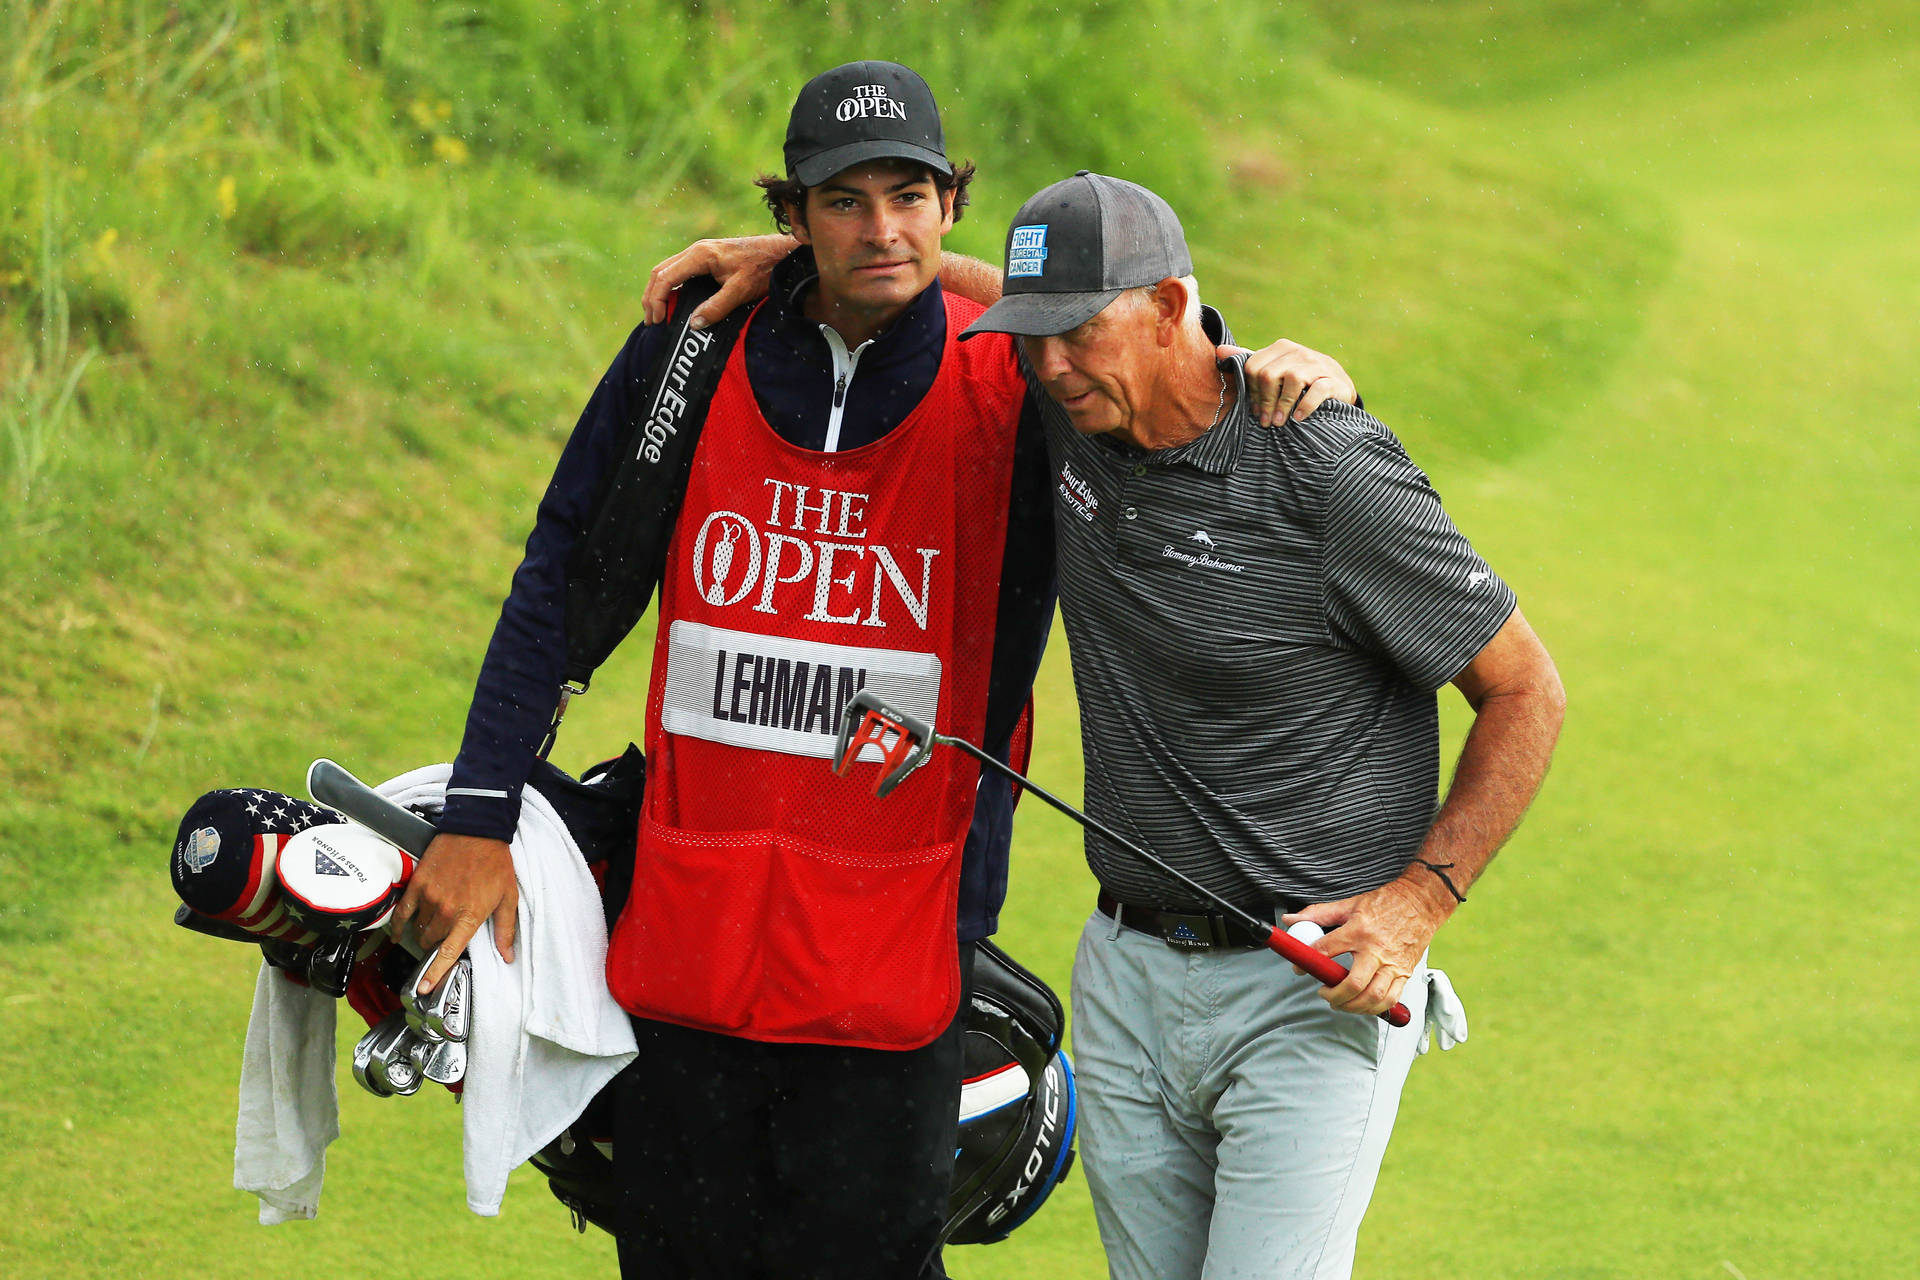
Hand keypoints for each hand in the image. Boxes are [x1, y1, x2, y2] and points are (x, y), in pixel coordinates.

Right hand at [390, 833, 516, 992]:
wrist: (478, 830)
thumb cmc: (496, 864)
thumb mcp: (508, 897)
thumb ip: (505, 930)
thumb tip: (508, 957)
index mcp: (470, 917)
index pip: (449, 952)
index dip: (435, 973)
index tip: (423, 989)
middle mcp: (446, 911)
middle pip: (432, 942)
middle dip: (437, 945)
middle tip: (445, 938)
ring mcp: (430, 897)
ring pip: (420, 928)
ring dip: (425, 932)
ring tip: (434, 925)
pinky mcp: (418, 884)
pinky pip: (403, 911)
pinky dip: (401, 924)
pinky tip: (400, 932)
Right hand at [642, 234, 796, 328]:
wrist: (779, 251)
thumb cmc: (763, 268)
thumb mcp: (740, 290)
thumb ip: (717, 307)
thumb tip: (693, 324)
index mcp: (700, 255)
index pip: (665, 277)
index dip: (656, 300)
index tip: (658, 321)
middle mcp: (695, 250)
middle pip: (660, 272)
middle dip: (651, 297)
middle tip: (652, 322)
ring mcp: (699, 253)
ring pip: (666, 270)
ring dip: (658, 292)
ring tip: (657, 315)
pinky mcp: (705, 258)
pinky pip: (678, 271)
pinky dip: (669, 287)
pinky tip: (672, 302)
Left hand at [1218, 339, 1356, 427]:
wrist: (1339, 387)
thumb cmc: (1300, 381)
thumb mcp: (1275, 369)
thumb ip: (1250, 362)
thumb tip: (1219, 351)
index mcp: (1281, 348)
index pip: (1253, 367)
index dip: (1250, 392)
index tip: (1253, 410)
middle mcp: (1298, 352)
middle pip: (1269, 375)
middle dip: (1264, 401)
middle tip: (1265, 421)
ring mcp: (1317, 364)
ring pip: (1292, 380)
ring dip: (1282, 406)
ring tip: (1279, 423)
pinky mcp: (1333, 380)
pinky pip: (1316, 391)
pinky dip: (1305, 406)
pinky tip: (1298, 418)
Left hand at [1281, 873, 1452, 1016]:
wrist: (1421, 903)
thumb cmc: (1386, 903)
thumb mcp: (1349, 904)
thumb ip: (1318, 914)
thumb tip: (1291, 920)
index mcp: (1358, 931)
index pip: (1326, 950)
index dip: (1308, 962)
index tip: (1300, 968)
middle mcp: (1376, 950)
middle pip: (1353, 984)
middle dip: (1333, 995)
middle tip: (1323, 993)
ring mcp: (1393, 965)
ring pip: (1373, 997)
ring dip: (1352, 1006)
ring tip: (1340, 1002)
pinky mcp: (1405, 973)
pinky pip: (1390, 999)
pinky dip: (1374, 1008)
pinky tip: (1362, 1005)